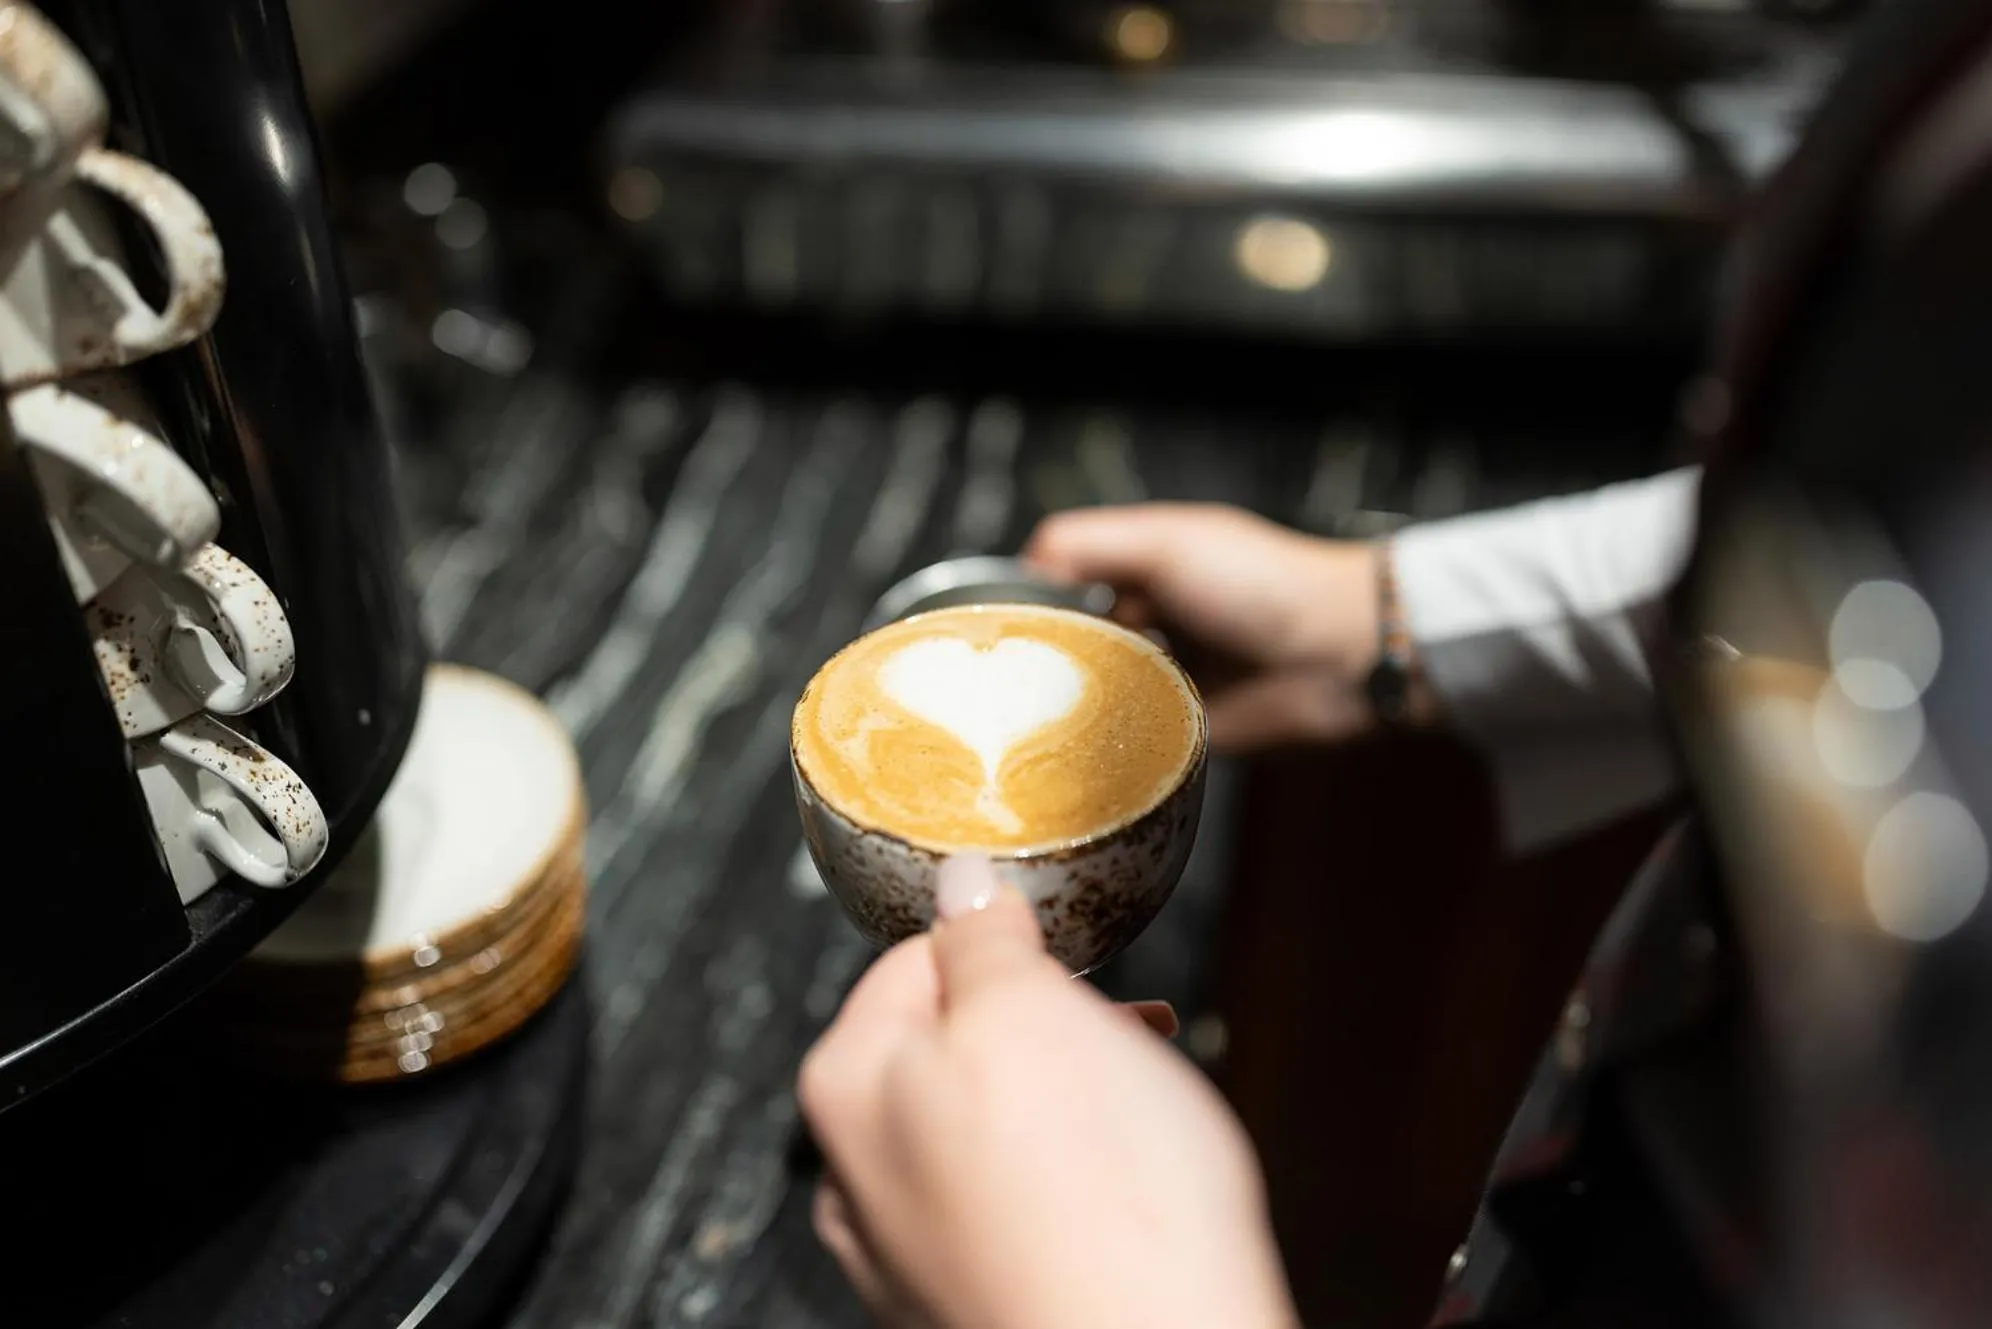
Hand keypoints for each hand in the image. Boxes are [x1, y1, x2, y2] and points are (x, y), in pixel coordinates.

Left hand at [799, 857, 1297, 1328]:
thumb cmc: (1099, 1208)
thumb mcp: (1032, 1014)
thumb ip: (981, 939)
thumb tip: (959, 879)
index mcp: (847, 1089)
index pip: (912, 961)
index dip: (1004, 946)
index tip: (1066, 953)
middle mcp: (860, 1180)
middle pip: (955, 1048)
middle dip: (1049, 1026)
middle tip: (1128, 1026)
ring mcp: (915, 1255)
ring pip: (995, 1128)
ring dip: (1072, 1097)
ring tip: (1148, 1103)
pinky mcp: (978, 1303)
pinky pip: (1022, 1205)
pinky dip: (1077, 1177)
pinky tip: (1133, 1182)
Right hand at [1025, 503, 1426, 750]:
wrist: (1342, 655)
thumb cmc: (1264, 584)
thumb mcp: (1168, 541)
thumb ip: (1090, 543)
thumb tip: (1025, 567)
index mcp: (1145, 568)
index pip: (1064, 581)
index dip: (1031, 602)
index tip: (997, 630)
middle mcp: (1151, 622)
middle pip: (1072, 643)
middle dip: (1044, 661)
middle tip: (1007, 684)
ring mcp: (1166, 679)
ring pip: (1095, 696)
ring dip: (1073, 705)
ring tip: (1036, 719)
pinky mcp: (1182, 731)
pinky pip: (1130, 742)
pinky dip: (1109, 744)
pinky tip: (1083, 747)